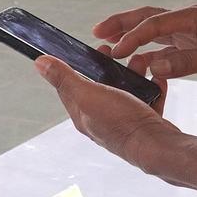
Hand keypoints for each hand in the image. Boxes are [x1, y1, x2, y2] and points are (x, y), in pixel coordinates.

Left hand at [35, 58, 176, 169]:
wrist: (157, 146)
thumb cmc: (122, 124)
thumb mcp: (87, 95)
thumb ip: (65, 79)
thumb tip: (40, 63)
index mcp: (83, 114)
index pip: (70, 87)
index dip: (75, 66)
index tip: (88, 50)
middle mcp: (101, 119)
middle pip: (100, 86)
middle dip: (107, 67)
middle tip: (115, 53)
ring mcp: (124, 121)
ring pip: (126, 90)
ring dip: (132, 74)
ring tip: (139, 62)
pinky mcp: (144, 121)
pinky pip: (147, 99)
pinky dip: (152, 87)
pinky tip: (156, 79)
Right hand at [92, 5, 196, 84]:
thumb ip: (184, 62)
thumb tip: (152, 65)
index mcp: (191, 17)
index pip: (153, 23)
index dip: (131, 36)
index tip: (114, 51)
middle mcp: (187, 20)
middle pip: (146, 18)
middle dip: (121, 25)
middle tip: (97, 34)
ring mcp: (190, 32)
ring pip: (153, 33)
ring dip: (132, 39)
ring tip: (110, 49)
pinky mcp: (194, 45)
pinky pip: (164, 47)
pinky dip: (148, 54)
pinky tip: (137, 66)